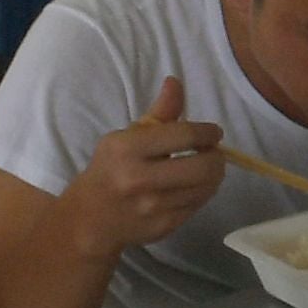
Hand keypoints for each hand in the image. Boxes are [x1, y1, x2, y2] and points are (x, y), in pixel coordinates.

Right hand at [65, 78, 230, 254]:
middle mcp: (140, 179)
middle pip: (203, 166)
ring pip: (206, 188)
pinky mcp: (164, 226)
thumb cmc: (111, 169)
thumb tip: (176, 82)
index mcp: (127, 149)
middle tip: (213, 152)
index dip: (208, 132)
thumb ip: (158, 113)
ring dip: (213, 175)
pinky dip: (202, 192)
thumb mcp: (126, 137)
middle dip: (216, 157)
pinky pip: (198, 205)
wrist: (90, 218)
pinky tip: (193, 186)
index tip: (213, 133)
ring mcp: (153, 207)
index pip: (184, 136)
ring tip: (205, 167)